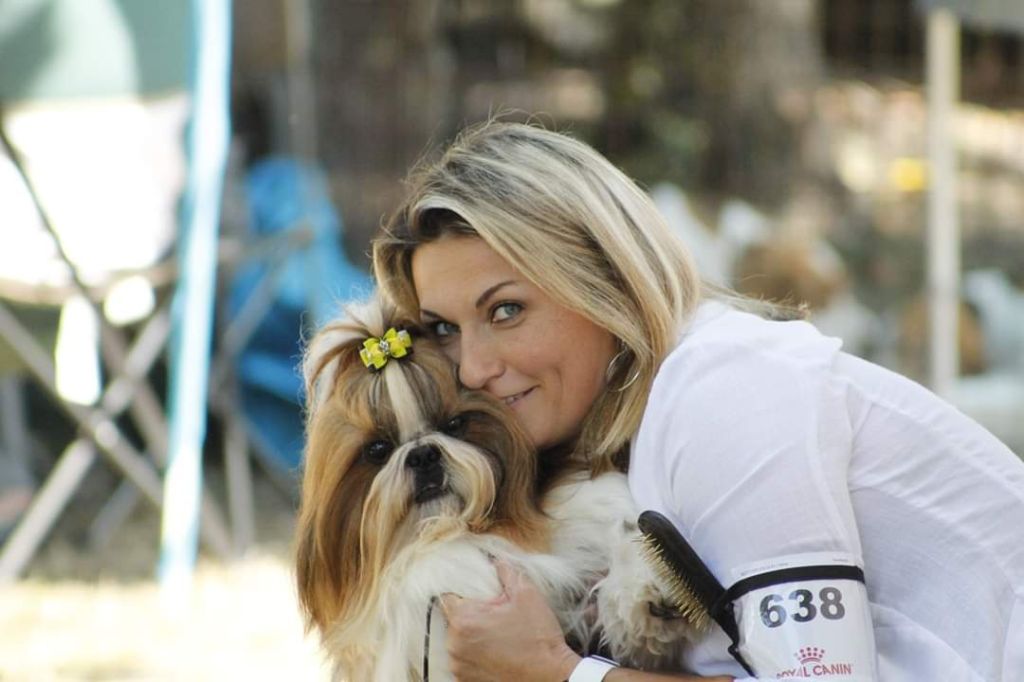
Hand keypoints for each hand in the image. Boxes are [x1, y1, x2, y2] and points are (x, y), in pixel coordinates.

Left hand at [440, 559, 580, 681]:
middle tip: (494, 615)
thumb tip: (496, 560)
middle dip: (470, 615)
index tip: (477, 594)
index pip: (447, 596)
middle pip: (453, 619)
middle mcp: (454, 645)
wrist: (550, 677)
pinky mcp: (466, 681)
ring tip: (498, 635)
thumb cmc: (538, 637)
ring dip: (472, 636)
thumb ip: (506, 571)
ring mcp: (459, 667)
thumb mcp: (526, 594)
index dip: (461, 591)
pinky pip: (464, 660)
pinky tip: (497, 652)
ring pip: (458, 641)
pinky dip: (475, 656)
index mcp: (464, 620)